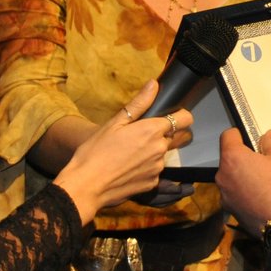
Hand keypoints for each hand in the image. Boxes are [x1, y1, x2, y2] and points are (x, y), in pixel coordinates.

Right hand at [52, 79, 191, 223]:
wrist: (86, 186)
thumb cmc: (95, 151)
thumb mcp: (114, 123)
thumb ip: (138, 103)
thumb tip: (154, 84)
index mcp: (152, 130)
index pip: (184, 119)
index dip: (180, 115)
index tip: (171, 115)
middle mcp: (160, 149)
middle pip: (174, 137)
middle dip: (163, 134)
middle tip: (140, 135)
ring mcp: (158, 168)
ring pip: (163, 155)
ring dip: (153, 152)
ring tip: (129, 154)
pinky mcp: (152, 184)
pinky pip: (154, 171)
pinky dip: (146, 168)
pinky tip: (128, 168)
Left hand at [216, 128, 270, 236]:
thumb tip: (270, 134)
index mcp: (232, 157)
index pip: (227, 136)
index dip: (239, 134)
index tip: (251, 138)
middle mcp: (222, 175)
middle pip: (229, 159)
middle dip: (243, 158)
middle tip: (262, 162)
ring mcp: (224, 195)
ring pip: (231, 178)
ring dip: (242, 176)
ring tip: (262, 182)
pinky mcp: (230, 210)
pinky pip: (235, 195)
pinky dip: (244, 193)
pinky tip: (260, 197)